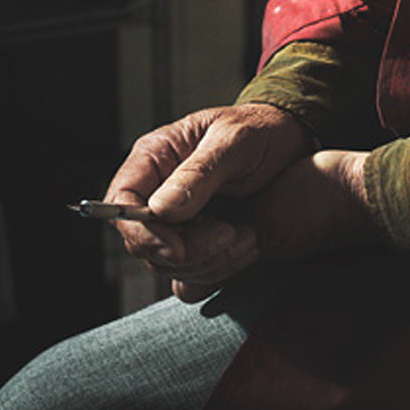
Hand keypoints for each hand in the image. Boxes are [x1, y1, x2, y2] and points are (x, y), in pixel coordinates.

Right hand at [102, 103, 309, 291]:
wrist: (287, 143)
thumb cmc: (258, 130)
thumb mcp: (234, 141)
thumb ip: (198, 173)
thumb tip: (160, 209)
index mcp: (155, 157)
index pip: (122, 202)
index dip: (142, 232)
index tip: (178, 249)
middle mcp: (157, 190)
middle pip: (145, 242)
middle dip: (189, 251)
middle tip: (231, 234)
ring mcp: (175, 221)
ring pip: (168, 266)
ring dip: (210, 262)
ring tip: (246, 236)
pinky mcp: (195, 244)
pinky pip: (189, 279)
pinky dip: (215, 274)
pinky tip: (242, 249)